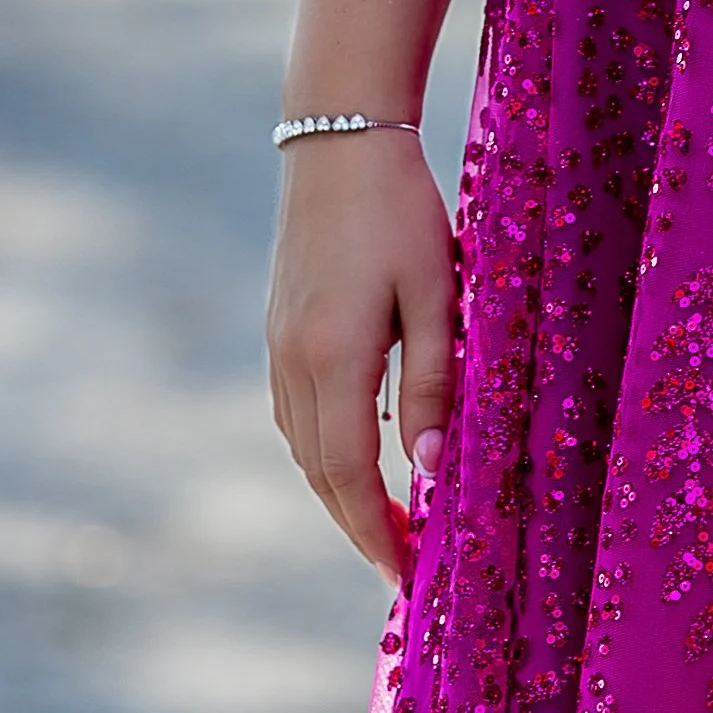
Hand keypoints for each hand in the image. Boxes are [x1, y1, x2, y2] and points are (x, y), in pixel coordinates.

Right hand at [266, 129, 455, 581]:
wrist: (340, 136)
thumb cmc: (402, 209)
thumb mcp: (435, 294)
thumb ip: (433, 384)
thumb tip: (429, 472)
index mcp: (332, 357)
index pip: (348, 474)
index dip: (373, 531)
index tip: (404, 576)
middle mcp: (292, 361)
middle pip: (318, 472)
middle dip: (356, 524)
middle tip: (400, 566)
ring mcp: (277, 343)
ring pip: (302, 445)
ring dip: (337, 490)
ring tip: (384, 521)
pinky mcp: (278, 326)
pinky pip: (295, 412)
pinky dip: (323, 450)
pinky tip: (356, 454)